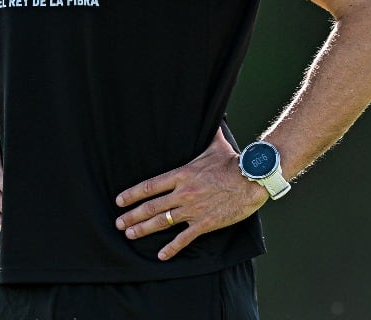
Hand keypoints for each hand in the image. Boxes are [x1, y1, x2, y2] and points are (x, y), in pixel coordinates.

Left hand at [114, 128, 268, 260]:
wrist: (251, 180)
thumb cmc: (232, 161)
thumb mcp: (215, 143)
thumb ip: (207, 131)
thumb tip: (209, 114)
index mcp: (181, 174)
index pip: (150, 186)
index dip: (132, 194)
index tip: (120, 201)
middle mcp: (183, 193)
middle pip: (151, 206)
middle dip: (132, 216)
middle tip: (118, 223)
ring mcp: (192, 209)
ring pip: (162, 222)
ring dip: (144, 229)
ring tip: (130, 234)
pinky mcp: (205, 223)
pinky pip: (184, 238)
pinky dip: (171, 248)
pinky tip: (161, 256)